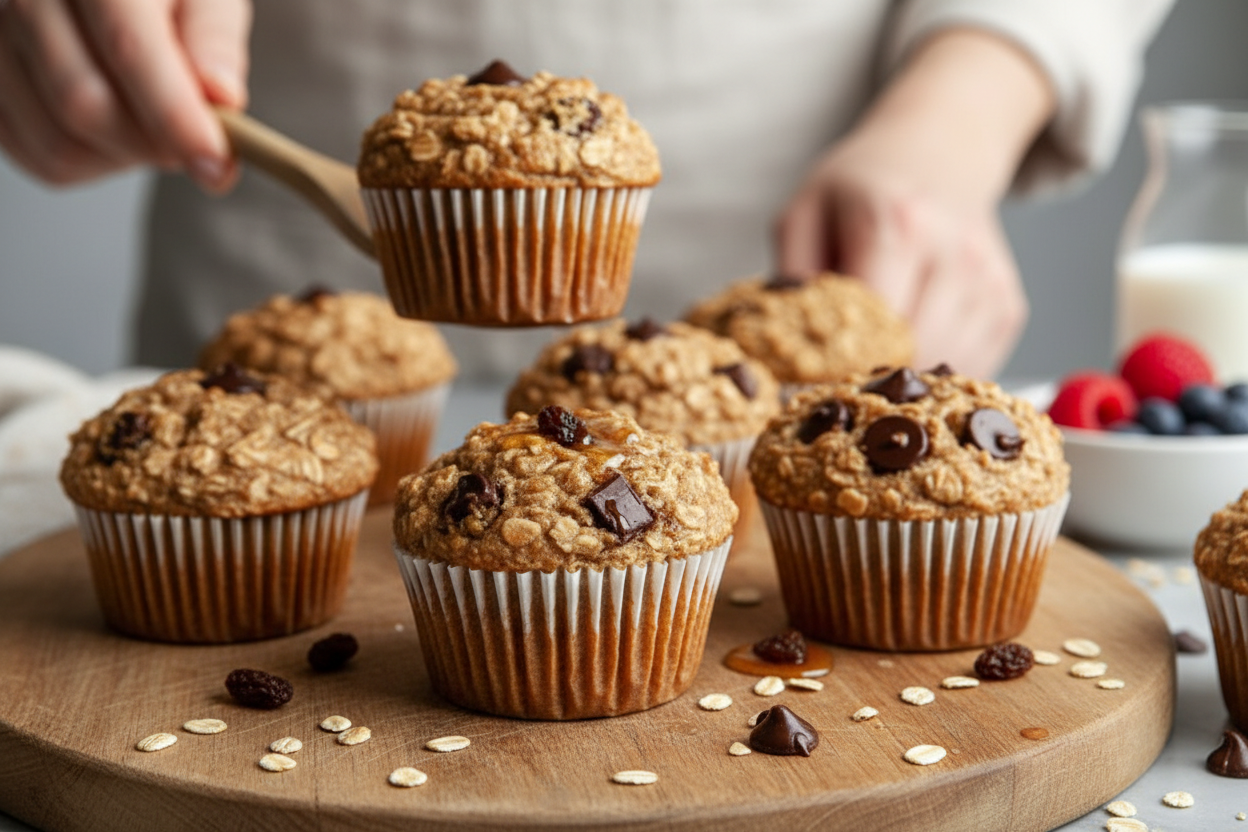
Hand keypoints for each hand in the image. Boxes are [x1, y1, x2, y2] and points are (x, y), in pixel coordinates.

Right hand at [0, 0, 250, 190]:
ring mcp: (0, 42)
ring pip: (58, 142)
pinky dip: (97, 165)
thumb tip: (221, 94)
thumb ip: (214, 41)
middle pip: (82, 102)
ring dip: (126, 157)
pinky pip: (42, 158)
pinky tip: (123, 133)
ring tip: (158, 126)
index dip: (174, 115)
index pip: (126, 48)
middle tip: (199, 143)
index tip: (216, 161)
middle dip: (153, 144)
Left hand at [775, 28, 1054, 379]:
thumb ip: (790, 282)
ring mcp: (988, 282)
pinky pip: (972, 368)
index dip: (838, 361)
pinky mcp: (1009, 305)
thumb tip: (784, 353)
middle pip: (912, 353)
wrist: (939, 149)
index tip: (811, 376)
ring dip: (905, 375)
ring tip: (876, 353)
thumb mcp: (803, 215)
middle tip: (840, 374)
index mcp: (896, 225)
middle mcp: (952, 253)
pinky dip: (937, 370)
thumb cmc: (859, 189)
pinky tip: (912, 344)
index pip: (872, 324)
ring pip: (945, 367)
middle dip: (871, 374)